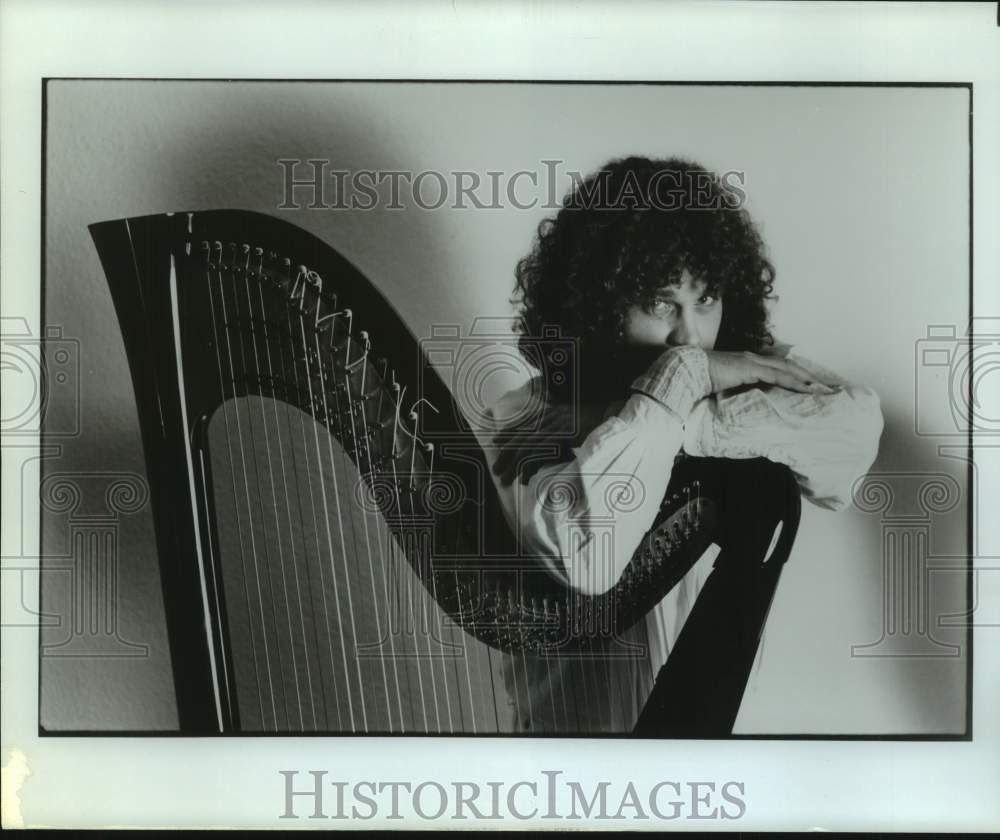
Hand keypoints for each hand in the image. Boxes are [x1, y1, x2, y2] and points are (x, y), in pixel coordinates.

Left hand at [491, 399, 607, 486]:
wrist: (618, 417)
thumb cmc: (600, 423)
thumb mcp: (577, 424)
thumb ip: (563, 431)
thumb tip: (553, 443)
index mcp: (553, 413)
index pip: (525, 422)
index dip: (509, 432)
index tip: (496, 442)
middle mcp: (552, 417)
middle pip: (521, 436)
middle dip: (506, 454)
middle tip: (496, 470)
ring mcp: (557, 425)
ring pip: (527, 445)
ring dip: (513, 464)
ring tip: (504, 479)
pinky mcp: (564, 434)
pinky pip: (541, 451)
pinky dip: (531, 464)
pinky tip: (524, 477)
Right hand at [703, 349, 838, 394]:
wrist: (686, 370)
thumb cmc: (698, 380)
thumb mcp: (720, 386)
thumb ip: (732, 390)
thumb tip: (738, 404)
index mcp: (745, 362)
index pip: (774, 367)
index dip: (791, 375)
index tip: (805, 385)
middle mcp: (752, 358)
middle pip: (785, 365)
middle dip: (805, 375)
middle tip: (821, 387)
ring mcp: (752, 361)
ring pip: (786, 368)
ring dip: (804, 378)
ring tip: (820, 389)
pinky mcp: (750, 368)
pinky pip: (778, 375)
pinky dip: (794, 381)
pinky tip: (805, 388)